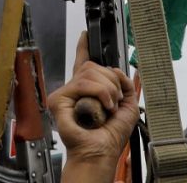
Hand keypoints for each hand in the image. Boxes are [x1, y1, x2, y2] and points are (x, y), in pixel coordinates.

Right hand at [48, 32, 137, 181]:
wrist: (100, 151)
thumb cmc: (109, 136)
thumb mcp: (127, 106)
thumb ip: (125, 85)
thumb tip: (118, 70)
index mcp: (90, 89)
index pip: (84, 62)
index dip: (83, 46)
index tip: (85, 34)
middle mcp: (76, 89)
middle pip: (93, 65)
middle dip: (111, 81)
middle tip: (113, 101)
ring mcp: (66, 93)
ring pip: (89, 72)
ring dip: (107, 90)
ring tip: (108, 108)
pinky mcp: (59, 99)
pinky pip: (82, 83)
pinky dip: (99, 94)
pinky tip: (101, 108)